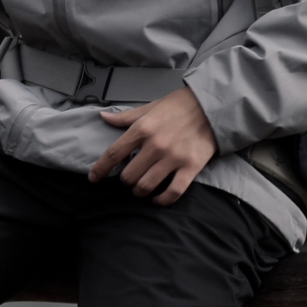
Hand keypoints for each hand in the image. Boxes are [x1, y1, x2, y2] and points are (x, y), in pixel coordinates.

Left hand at [90, 86, 217, 201]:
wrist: (212, 105)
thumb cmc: (179, 106)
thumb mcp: (149, 108)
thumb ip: (126, 117)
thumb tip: (103, 117)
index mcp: (142, 128)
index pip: (114, 154)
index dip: (100, 169)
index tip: (93, 178)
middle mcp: (155, 145)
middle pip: (128, 175)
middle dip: (125, 180)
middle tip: (129, 179)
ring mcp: (173, 158)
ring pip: (146, 186)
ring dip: (140, 191)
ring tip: (141, 189)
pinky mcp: (191, 167)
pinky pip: (172, 192)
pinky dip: (162, 200)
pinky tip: (157, 199)